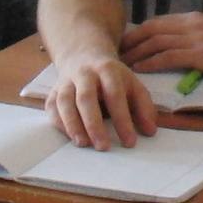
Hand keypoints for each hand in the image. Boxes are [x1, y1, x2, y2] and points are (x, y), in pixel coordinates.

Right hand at [45, 50, 159, 149]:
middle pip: (86, 98)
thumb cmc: (113, 78)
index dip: (122, 119)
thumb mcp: (132, 84)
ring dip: (73, 124)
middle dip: (94, 124)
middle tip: (103, 147)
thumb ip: (144, 107)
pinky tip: (69, 137)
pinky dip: (58, 123)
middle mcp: (85, 74)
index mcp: (108, 70)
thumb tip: (150, 131)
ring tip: (83, 144)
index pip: (115, 95)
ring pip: (65, 102)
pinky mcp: (53, 91)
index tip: (130, 142)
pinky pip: (52, 107)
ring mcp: (66, 81)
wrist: (84, 55)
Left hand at [118, 11, 202, 79]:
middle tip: (112, 53)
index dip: (137, 33)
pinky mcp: (201, 54)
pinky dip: (149, 62)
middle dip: (129, 41)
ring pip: (155, 42)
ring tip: (118, 63)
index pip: (158, 23)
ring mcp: (196, 38)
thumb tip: (182, 48)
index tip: (123, 43)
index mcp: (195, 19)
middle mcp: (192, 24)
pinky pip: (168, 56)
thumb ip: (198, 38)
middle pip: (150, 29)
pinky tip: (137, 70)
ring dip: (134, 53)